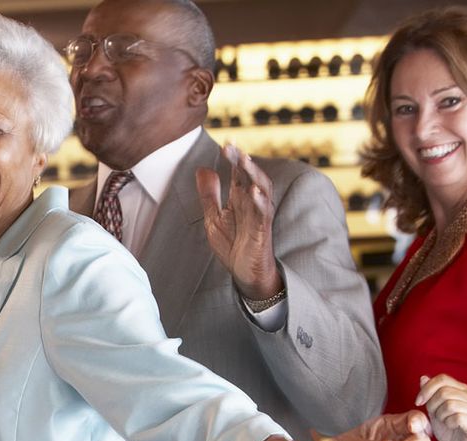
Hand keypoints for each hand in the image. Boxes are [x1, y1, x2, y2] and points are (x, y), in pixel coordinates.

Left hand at [195, 144, 281, 300]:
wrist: (244, 273)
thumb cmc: (233, 245)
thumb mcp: (214, 218)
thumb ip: (209, 195)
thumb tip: (202, 169)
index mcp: (239, 199)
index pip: (238, 173)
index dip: (233, 157)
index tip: (227, 141)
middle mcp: (251, 203)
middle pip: (249, 176)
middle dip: (241, 160)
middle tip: (231, 146)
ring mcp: (259, 215)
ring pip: (261, 189)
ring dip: (253, 174)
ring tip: (244, 160)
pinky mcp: (262, 230)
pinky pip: (263, 213)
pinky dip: (259, 201)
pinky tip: (252, 191)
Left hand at [416, 374, 466, 440]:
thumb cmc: (449, 430)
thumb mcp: (434, 410)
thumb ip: (430, 395)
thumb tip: (423, 378)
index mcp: (462, 391)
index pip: (442, 379)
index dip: (426, 389)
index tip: (418, 402)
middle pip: (444, 392)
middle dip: (432, 405)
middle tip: (434, 416)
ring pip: (450, 404)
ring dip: (440, 415)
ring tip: (443, 421)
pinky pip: (458, 417)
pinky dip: (448, 422)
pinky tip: (450, 426)